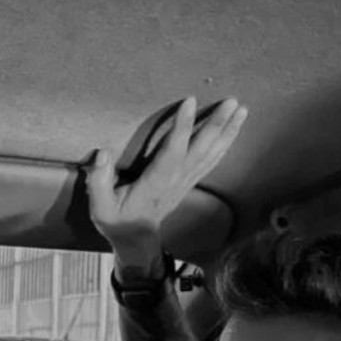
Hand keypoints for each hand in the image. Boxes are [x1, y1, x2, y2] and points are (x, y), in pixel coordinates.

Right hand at [87, 95, 247, 265]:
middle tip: (232, 102)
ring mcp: (185, 181)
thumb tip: (102, 154)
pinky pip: (211, 160)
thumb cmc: (117, 221)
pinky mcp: (189, 181)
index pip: (171, 151)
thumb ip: (98, 181)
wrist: (136, 239)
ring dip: (228, 132)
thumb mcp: (100, 207)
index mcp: (155, 183)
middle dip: (217, 125)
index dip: (181, 127)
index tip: (189, 101)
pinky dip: (225, 144)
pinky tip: (233, 130)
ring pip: (211, 154)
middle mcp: (176, 180)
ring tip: (242, 110)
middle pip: (201, 150)